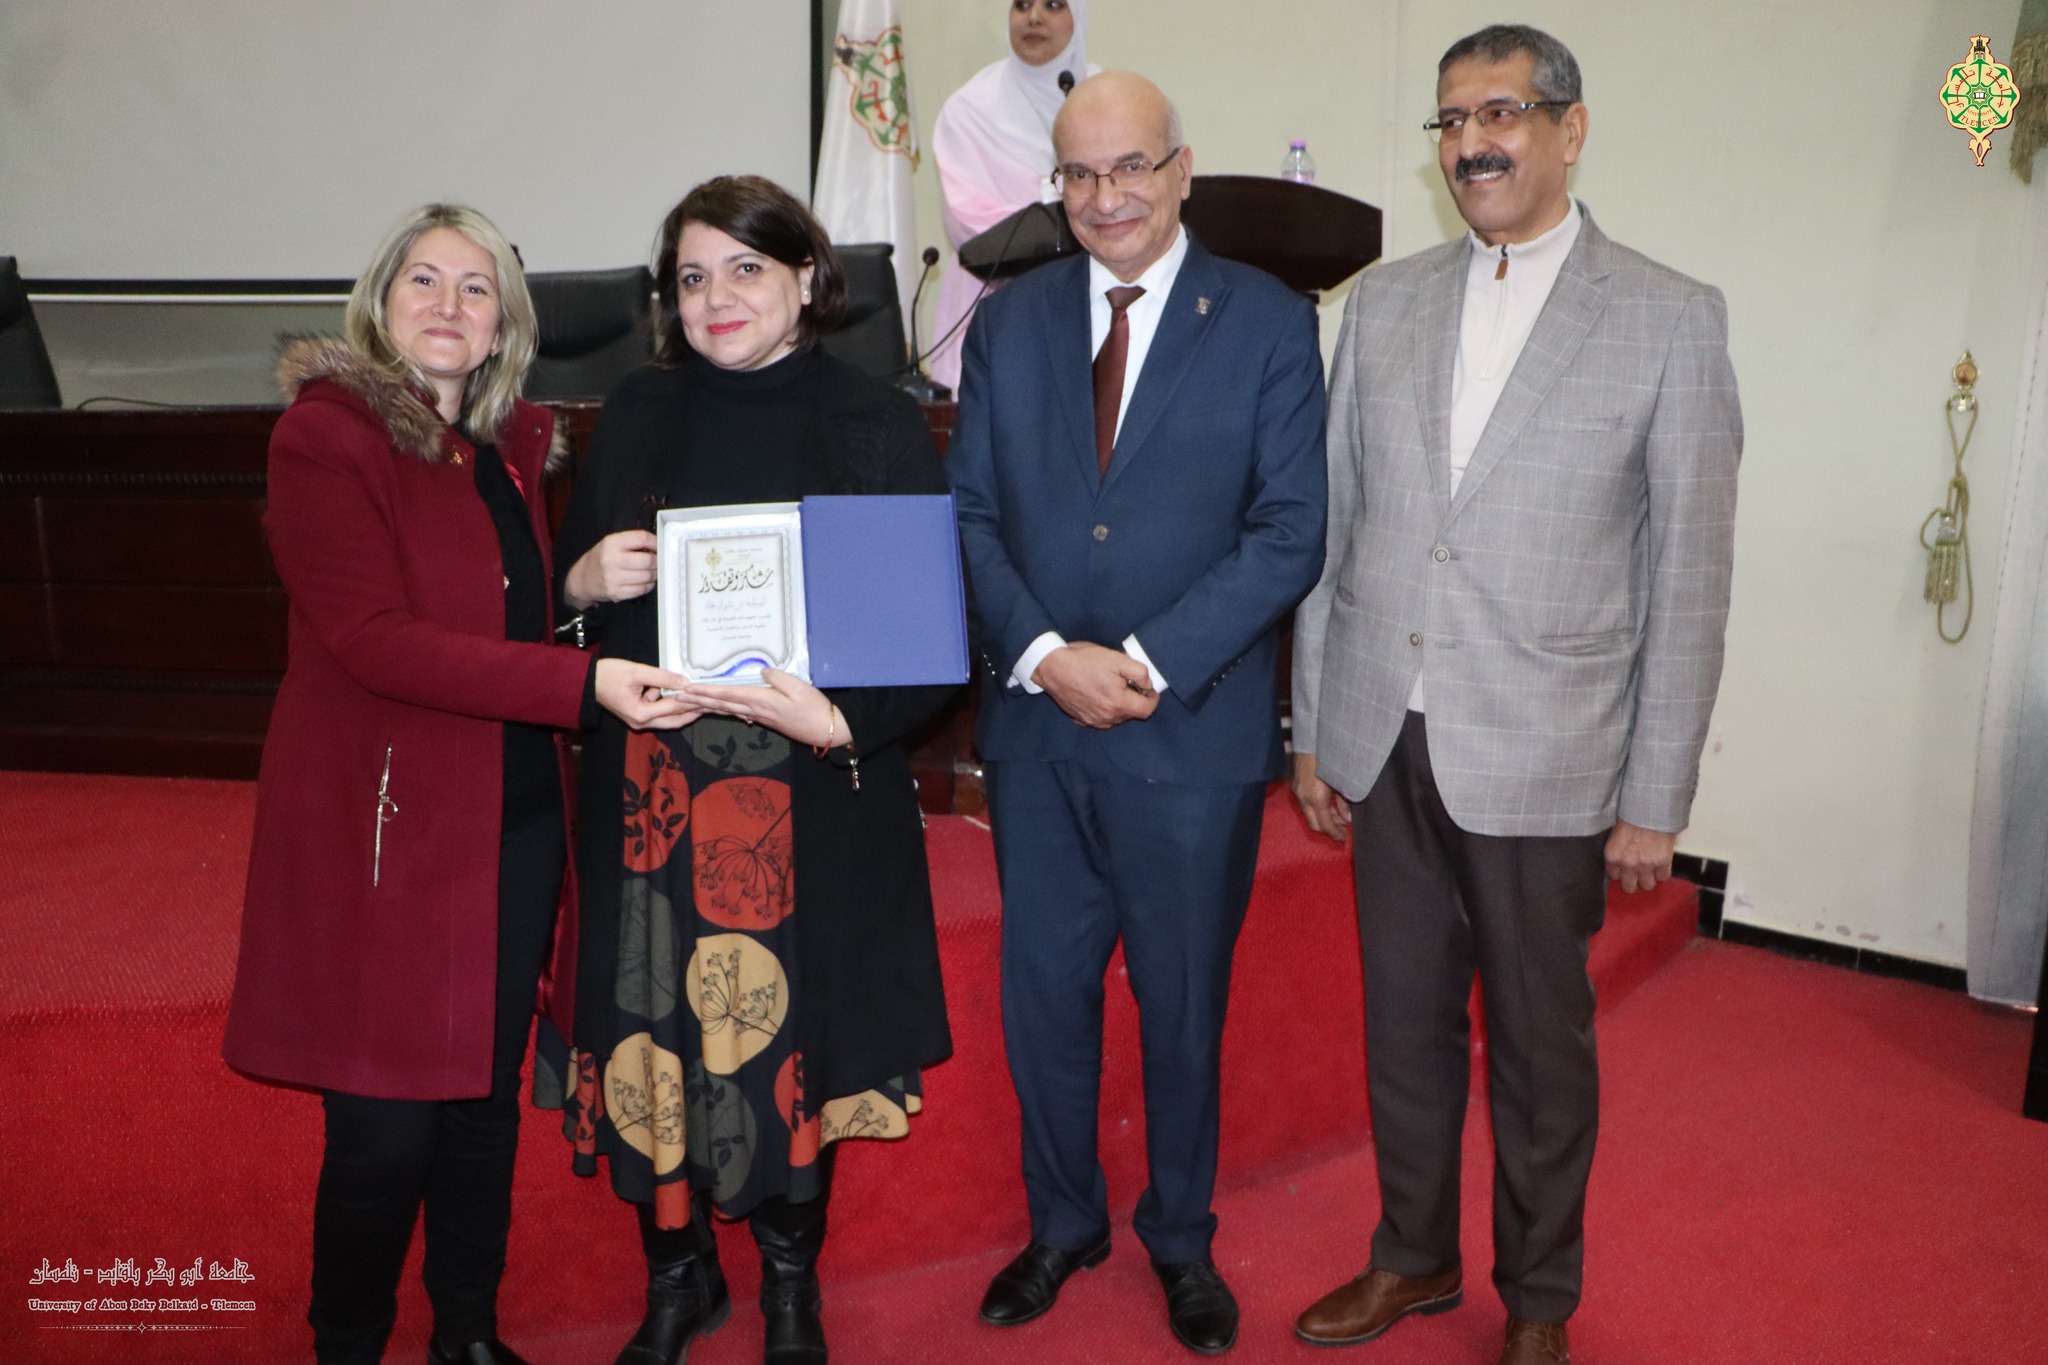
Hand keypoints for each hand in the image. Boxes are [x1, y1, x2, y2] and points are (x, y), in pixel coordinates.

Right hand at [565, 530, 656, 609]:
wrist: (582, 579)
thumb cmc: (600, 560)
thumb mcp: (611, 543)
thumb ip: (632, 541)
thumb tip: (656, 545)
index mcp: (611, 543)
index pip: (642, 538)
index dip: (656, 542)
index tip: (660, 546)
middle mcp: (611, 560)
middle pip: (648, 560)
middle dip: (657, 561)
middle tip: (658, 561)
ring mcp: (614, 578)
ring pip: (647, 576)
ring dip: (654, 574)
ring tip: (651, 571)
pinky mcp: (617, 593)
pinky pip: (642, 589)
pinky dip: (647, 585)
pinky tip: (644, 581)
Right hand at [593, 658, 699, 729]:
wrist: (588, 681)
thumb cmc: (609, 675)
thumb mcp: (637, 671)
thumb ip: (662, 677)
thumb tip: (685, 682)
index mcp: (641, 713)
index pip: (673, 708)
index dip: (692, 701)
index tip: (707, 696)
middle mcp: (641, 722)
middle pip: (674, 721)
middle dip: (692, 713)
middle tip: (711, 706)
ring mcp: (638, 721)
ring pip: (667, 720)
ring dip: (682, 710)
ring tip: (700, 701)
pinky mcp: (637, 715)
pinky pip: (658, 713)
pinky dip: (668, 705)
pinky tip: (677, 694)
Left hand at [677, 668, 851, 749]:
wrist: (828, 730)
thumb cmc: (816, 708)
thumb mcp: (800, 688)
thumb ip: (778, 678)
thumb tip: (760, 671)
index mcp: (762, 701)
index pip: (727, 695)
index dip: (705, 691)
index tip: (687, 689)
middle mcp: (756, 710)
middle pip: (721, 704)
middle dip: (697, 700)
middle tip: (676, 697)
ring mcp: (759, 716)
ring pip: (726, 709)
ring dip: (705, 706)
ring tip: (688, 702)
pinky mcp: (765, 718)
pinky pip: (737, 712)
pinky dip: (722, 709)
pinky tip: (715, 708)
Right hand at [1032, 642, 1156, 728]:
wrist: (1051, 667)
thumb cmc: (1083, 661)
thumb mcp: (1118, 659)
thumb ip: (1140, 673)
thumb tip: (1148, 685)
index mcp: (1118, 703)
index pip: (1147, 711)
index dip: (1153, 699)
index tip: (1148, 689)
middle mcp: (1107, 717)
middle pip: (1132, 714)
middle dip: (1135, 699)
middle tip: (1127, 681)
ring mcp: (1093, 720)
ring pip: (1116, 717)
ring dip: (1119, 704)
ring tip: (1111, 686)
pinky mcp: (1081, 719)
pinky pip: (1100, 718)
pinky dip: (1104, 708)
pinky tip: (1097, 693)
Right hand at [1291, 752, 1351, 843]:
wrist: (1314, 736)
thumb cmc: (1331, 756)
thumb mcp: (1343, 781)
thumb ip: (1345, 801)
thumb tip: (1348, 817)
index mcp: (1316, 798)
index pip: (1325, 826)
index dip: (1335, 834)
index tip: (1343, 839)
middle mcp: (1304, 796)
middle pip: (1314, 823)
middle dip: (1328, 829)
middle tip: (1342, 830)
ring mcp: (1298, 789)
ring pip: (1309, 813)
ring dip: (1323, 817)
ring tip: (1339, 816)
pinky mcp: (1297, 782)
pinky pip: (1306, 802)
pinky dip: (1317, 807)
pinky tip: (1329, 803)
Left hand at [1605, 819, 1677, 893]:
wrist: (1651, 808)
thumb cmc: (1633, 814)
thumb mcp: (1616, 833)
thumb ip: (1618, 850)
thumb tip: (1622, 860)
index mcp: (1612, 856)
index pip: (1614, 876)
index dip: (1622, 873)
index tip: (1625, 870)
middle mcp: (1627, 863)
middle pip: (1629, 887)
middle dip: (1634, 881)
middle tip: (1639, 874)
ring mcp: (1645, 865)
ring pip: (1647, 885)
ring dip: (1650, 878)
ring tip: (1651, 869)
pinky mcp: (1662, 862)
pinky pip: (1663, 877)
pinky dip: (1663, 872)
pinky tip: (1661, 864)